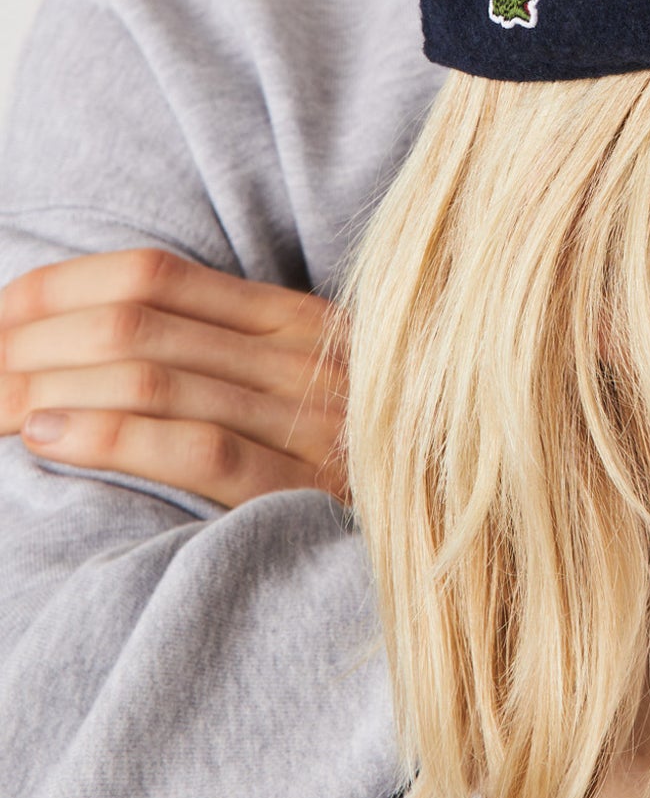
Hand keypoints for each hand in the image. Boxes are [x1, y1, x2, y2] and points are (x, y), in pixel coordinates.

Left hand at [0, 248, 348, 508]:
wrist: (459, 523)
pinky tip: (51, 441)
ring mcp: (303, 424)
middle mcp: (297, 359)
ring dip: (48, 388)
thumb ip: (233, 352)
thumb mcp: (311, 383)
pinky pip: (199, 450)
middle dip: (31, 343)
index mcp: (294, 321)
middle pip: (136, 323)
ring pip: (153, 377)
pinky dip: (113, 439)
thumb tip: (115, 339)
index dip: (59, 287)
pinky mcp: (301, 492)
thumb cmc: (363, 458)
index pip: (155, 274)